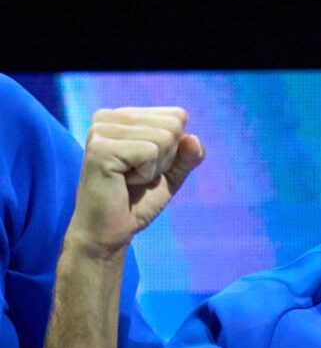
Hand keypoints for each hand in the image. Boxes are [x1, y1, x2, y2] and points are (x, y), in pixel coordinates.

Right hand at [65, 108, 205, 259]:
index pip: (177, 115)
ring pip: (164, 137)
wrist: (110, 231)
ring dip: (154, 168)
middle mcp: (107, 117)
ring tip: (128, 179)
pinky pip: (149, 152)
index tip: (147, 166)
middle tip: (137, 176)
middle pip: (173, 124)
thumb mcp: (172, 173)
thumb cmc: (138, 201)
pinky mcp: (100, 148)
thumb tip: (193, 138)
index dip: (175, 148)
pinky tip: (122, 181)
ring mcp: (100, 130)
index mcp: (123, 116)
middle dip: (166, 158)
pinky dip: (145, 174)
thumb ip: (189, 154)